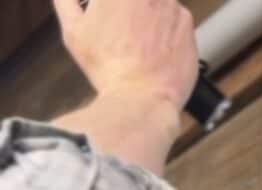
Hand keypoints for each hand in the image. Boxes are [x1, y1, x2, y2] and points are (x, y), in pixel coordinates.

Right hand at [52, 0, 198, 113]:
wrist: (141, 100)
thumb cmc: (106, 68)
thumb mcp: (74, 31)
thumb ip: (66, 2)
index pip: (114, 1)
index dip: (112, 11)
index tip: (111, 16)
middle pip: (139, 1)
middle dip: (130, 12)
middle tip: (125, 33)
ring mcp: (171, 3)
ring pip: (157, 5)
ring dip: (150, 18)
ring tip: (140, 46)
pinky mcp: (187, 23)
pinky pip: (176, 22)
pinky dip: (168, 33)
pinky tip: (156, 53)